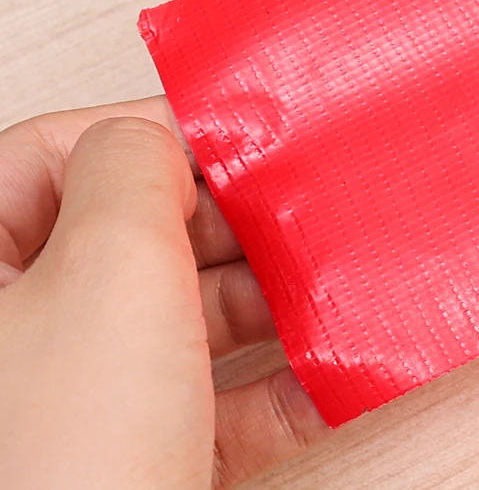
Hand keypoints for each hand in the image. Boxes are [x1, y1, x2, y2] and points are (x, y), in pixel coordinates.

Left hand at [0, 98, 325, 487]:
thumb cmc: (55, 462)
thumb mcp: (111, 271)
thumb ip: (141, 168)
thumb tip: (165, 138)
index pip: (54, 150)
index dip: (159, 131)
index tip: (253, 132)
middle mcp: (7, 333)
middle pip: (128, 231)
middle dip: (231, 222)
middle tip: (308, 208)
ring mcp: (60, 407)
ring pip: (174, 316)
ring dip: (268, 299)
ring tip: (338, 284)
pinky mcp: (119, 469)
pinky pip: (203, 402)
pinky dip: (273, 385)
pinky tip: (334, 373)